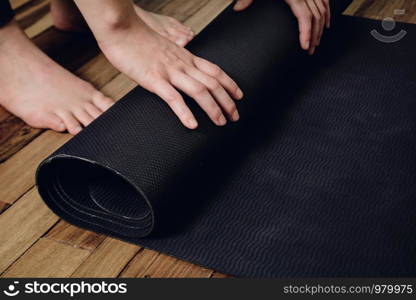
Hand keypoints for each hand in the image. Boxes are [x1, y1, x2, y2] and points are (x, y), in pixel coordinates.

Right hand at [75, 0, 242, 128]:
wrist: (121, 27)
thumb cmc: (138, 39)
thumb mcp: (164, 48)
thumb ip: (175, 60)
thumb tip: (180, 72)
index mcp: (186, 57)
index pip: (215, 71)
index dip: (230, 84)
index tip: (239, 96)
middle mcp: (182, 64)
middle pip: (213, 83)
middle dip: (227, 102)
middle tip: (235, 117)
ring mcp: (169, 71)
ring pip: (199, 91)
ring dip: (213, 108)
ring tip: (221, 123)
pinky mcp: (154, 79)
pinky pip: (173, 98)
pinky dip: (184, 112)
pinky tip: (192, 125)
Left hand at [233, 0, 330, 54]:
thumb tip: (238, 9)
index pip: (304, 16)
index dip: (306, 32)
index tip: (305, 46)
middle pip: (316, 16)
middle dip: (314, 35)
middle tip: (309, 50)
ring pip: (322, 9)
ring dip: (321, 27)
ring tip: (316, 41)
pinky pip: (324, 0)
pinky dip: (326, 12)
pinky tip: (325, 22)